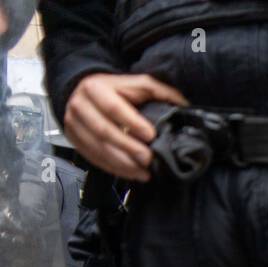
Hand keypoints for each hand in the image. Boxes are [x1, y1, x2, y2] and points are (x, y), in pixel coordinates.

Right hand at [63, 73, 187, 181]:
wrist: (83, 92)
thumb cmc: (115, 90)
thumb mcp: (137, 84)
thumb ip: (160, 91)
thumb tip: (185, 105)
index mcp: (95, 88)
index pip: (113, 108)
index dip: (132, 123)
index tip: (151, 135)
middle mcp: (80, 105)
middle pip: (104, 131)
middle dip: (128, 148)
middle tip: (149, 159)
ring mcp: (73, 123)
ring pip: (97, 148)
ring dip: (123, 164)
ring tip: (144, 172)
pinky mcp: (73, 139)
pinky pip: (93, 157)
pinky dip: (114, 168)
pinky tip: (132, 173)